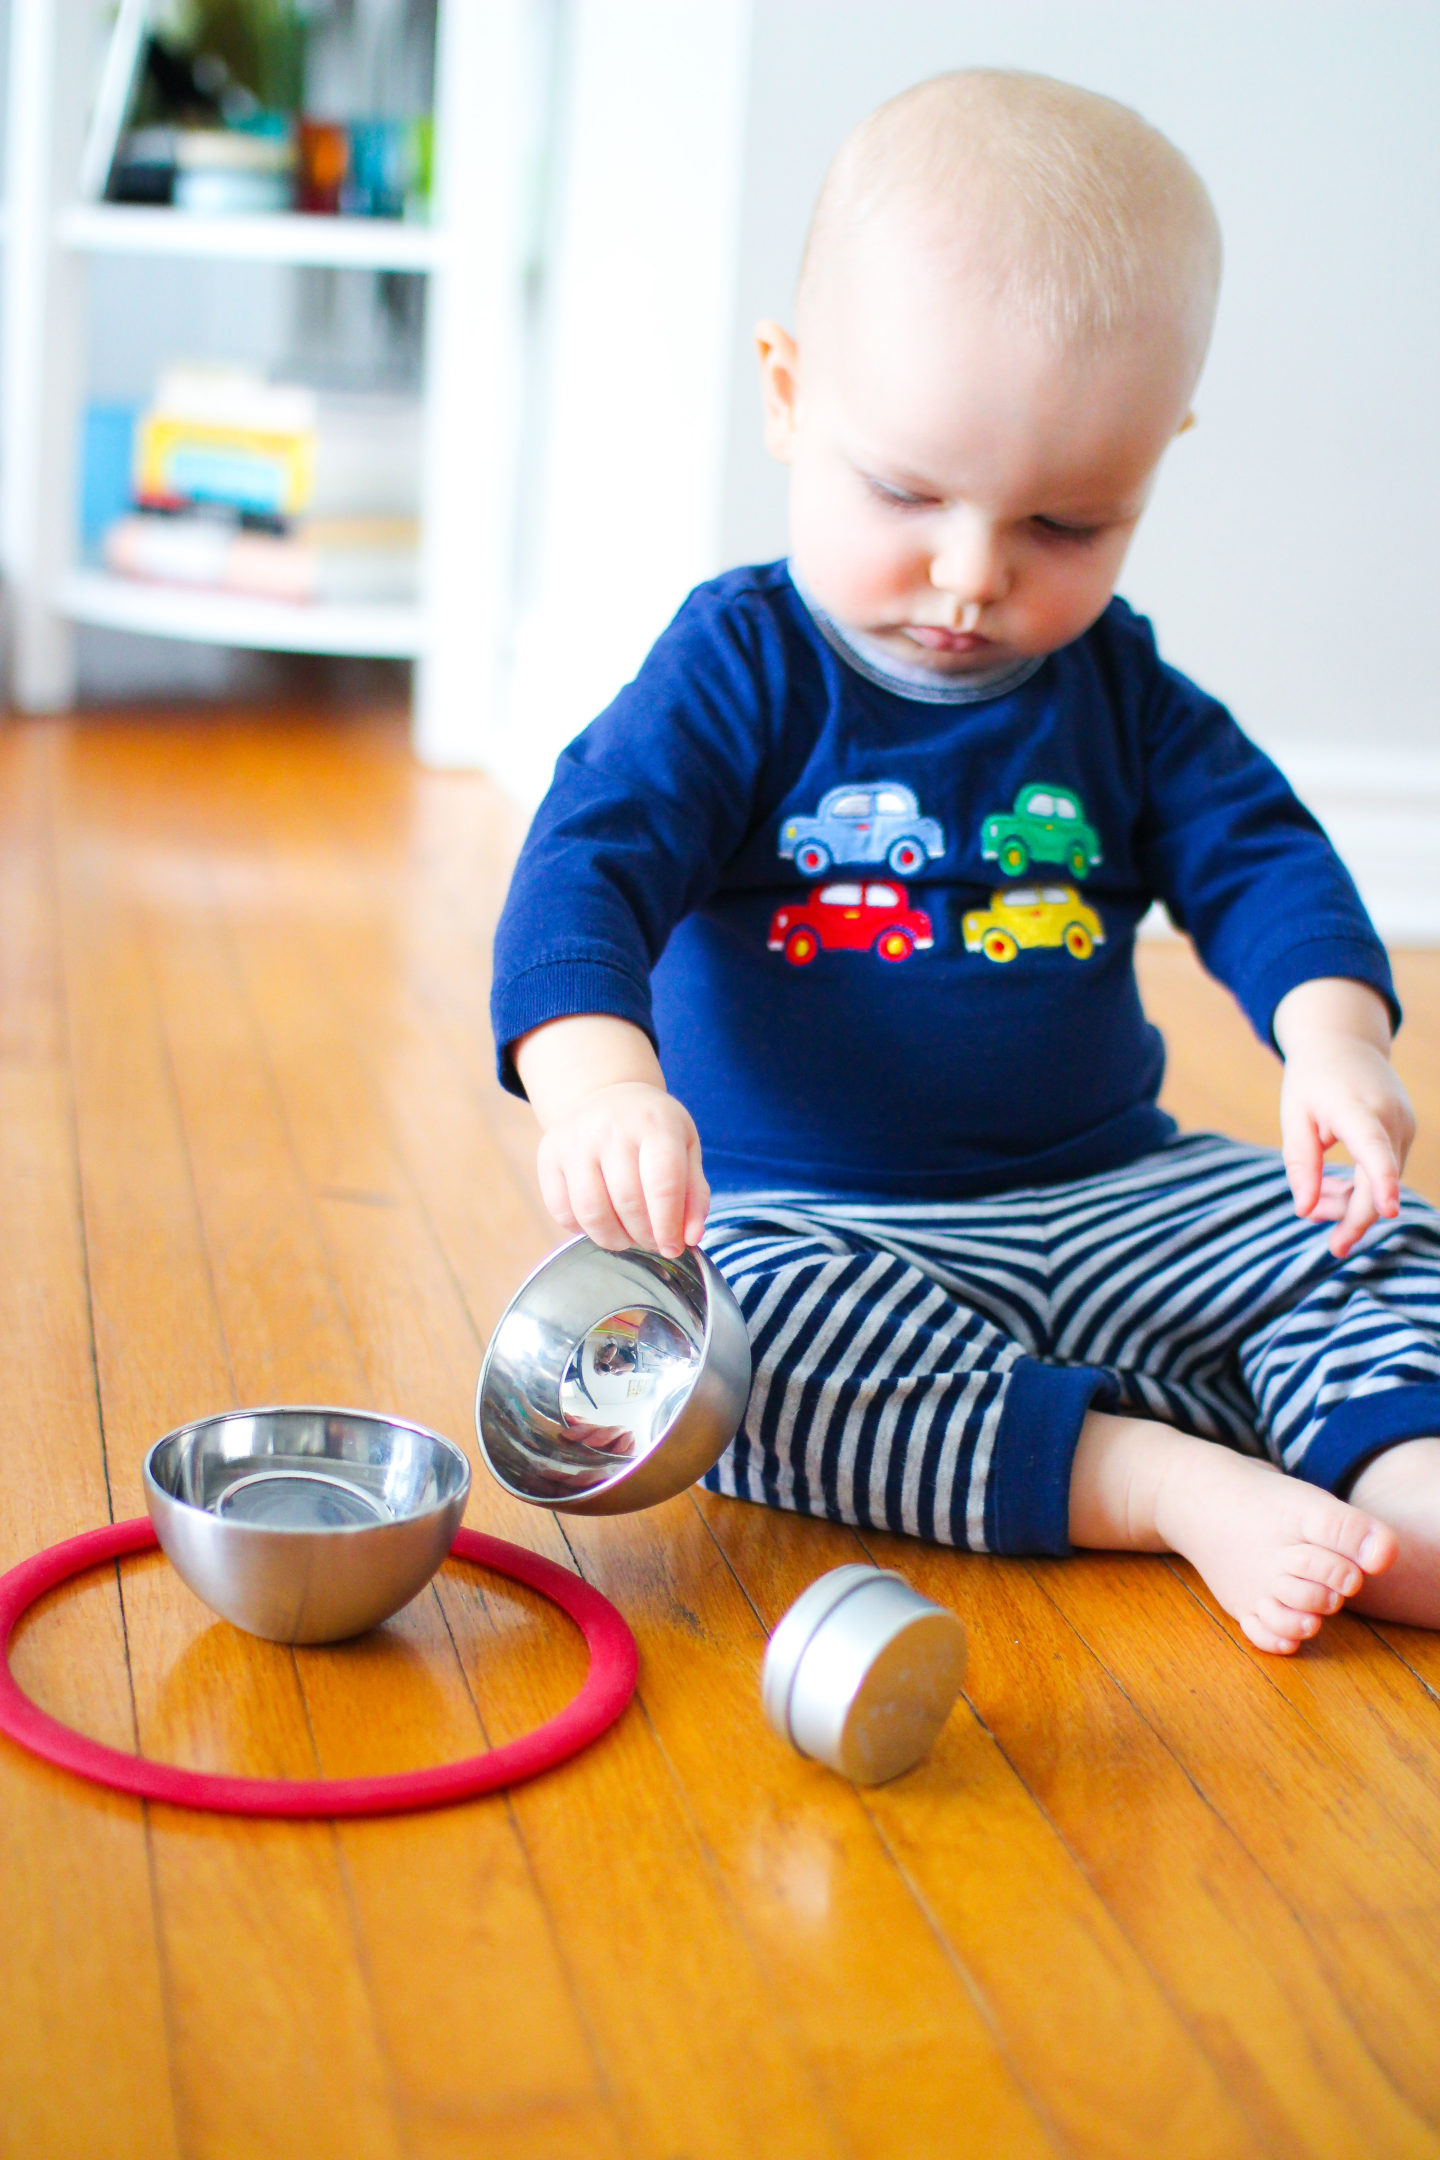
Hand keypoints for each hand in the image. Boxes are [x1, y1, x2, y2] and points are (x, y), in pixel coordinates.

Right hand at [536, 1079, 708, 1257]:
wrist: (608, 1094)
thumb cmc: (653, 1129)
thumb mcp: (686, 1148)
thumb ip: (694, 1194)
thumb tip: (689, 1239)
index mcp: (655, 1124)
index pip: (663, 1186)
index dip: (669, 1226)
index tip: (673, 1248)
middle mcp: (611, 1128)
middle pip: (628, 1202)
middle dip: (644, 1236)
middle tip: (652, 1242)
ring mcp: (575, 1141)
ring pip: (591, 1211)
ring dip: (613, 1239)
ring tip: (627, 1238)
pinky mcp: (549, 1155)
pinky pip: (561, 1211)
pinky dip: (582, 1229)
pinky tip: (600, 1222)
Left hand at [1274, 981, 1414, 1258]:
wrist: (1344, 1043)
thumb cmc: (1312, 1080)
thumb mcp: (1295, 1117)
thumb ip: (1300, 1164)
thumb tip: (1304, 1211)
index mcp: (1356, 1107)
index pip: (1373, 1147)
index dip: (1382, 1181)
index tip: (1390, 1210)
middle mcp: (1389, 1117)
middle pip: (1377, 1183)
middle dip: (1351, 1217)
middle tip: (1324, 1236)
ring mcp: (1403, 1126)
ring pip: (1381, 1184)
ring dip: (1349, 1202)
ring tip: (1315, 1201)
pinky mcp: (1405, 1134)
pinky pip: (1384, 1172)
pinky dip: (1360, 1187)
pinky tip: (1333, 1186)